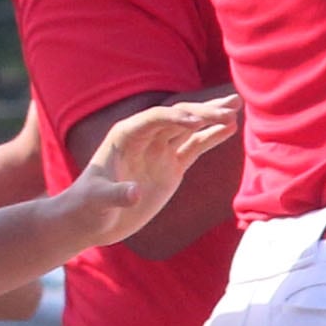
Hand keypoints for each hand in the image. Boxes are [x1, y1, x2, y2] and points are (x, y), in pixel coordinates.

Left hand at [71, 97, 240, 245]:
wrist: (92, 220)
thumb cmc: (88, 207)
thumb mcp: (98, 201)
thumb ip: (116, 194)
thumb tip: (135, 193)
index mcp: (126, 135)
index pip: (156, 118)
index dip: (177, 117)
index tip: (198, 122)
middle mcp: (145, 137)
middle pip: (178, 117)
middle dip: (203, 112)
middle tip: (231, 107)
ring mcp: (160, 151)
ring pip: (190, 128)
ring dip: (213, 116)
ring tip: (237, 105)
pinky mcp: (171, 166)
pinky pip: (195, 147)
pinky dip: (212, 136)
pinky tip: (231, 127)